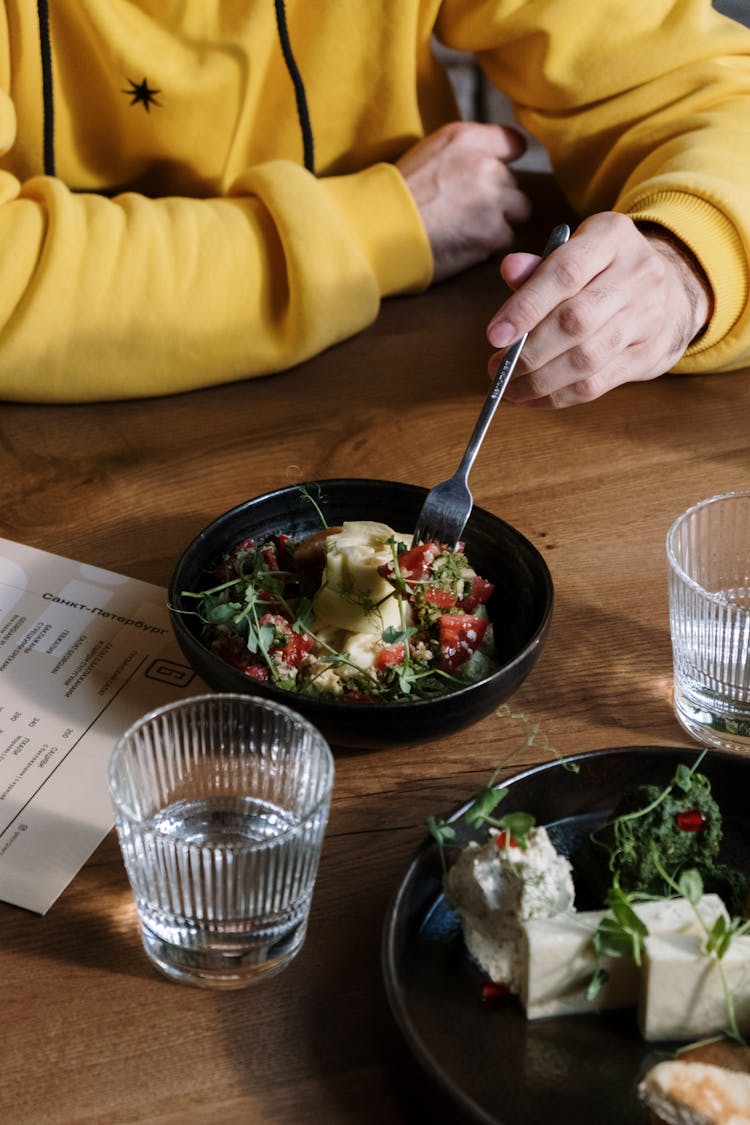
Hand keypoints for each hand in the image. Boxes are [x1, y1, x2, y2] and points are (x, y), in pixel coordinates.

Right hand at [397, 122, 531, 281]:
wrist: (380, 228)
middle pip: (514, 184)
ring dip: (498, 222)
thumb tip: (497, 157)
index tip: (493, 175)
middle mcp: (487, 166)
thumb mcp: (429, 151)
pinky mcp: (493, 235)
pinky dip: (488, 245)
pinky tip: (463, 243)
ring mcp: (494, 202)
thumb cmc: (398, 193)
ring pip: (516, 212)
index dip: (506, 161)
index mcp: (468, 139)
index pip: (513, 143)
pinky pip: (505, 239)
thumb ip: (466, 149)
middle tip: (466, 210)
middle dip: (497, 198)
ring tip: (466, 228)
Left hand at [486, 212, 712, 407]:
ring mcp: (648, 316)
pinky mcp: (649, 354)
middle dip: (528, 352)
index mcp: (611, 237)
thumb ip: (539, 267)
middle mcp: (637, 274)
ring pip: (587, 358)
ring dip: (540, 380)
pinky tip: (533, 398)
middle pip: (575, 321)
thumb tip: (509, 269)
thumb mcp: (575, 252)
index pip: (565, 273)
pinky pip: (598, 384)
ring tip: (510, 388)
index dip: (525, 307)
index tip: (494, 336)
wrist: (672, 289)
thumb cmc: (604, 272)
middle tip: (497, 368)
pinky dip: (559, 396)